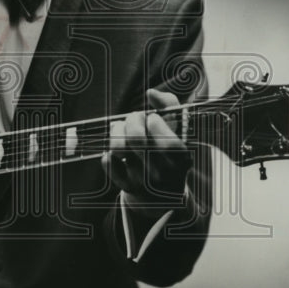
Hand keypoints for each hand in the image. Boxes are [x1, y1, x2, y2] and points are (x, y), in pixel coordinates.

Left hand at [102, 89, 190, 210]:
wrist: (162, 194)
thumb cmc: (170, 151)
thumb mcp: (179, 129)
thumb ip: (170, 104)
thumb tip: (151, 93)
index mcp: (180, 158)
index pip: (165, 139)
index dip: (154, 121)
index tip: (153, 118)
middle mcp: (161, 172)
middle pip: (137, 139)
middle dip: (133, 119)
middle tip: (135, 117)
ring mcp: (142, 181)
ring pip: (118, 148)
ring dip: (116, 131)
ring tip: (121, 128)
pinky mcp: (125, 185)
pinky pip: (107, 161)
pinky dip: (109, 150)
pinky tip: (119, 149)